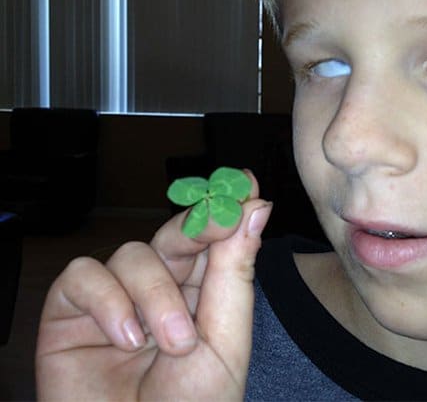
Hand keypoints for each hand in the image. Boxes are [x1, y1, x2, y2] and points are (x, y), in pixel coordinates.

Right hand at [36, 171, 271, 400]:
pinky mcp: (70, 312)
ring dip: (155, 293)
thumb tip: (257, 206)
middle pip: (172, 234)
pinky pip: (83, 276)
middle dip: (194, 230)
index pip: (211, 238)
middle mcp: (158, 289)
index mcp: (200, 293)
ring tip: (172, 342)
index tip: (245, 183)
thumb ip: (235, 270)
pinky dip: (107, 301)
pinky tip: (126, 339)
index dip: (226, 207)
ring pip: (131, 253)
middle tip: (216, 225)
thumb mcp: (224, 338)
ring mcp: (115, 298)